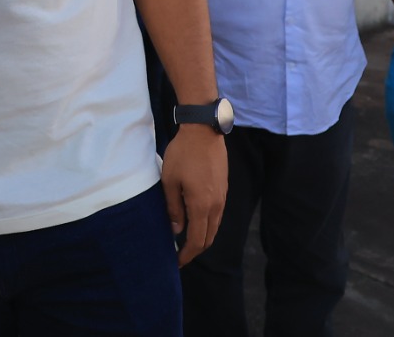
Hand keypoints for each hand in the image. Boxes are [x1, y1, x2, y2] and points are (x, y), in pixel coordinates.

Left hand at [161, 124, 227, 265]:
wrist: (204, 132)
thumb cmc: (183, 154)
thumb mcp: (170, 180)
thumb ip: (173, 207)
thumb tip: (176, 229)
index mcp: (201, 206)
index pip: (196, 240)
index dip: (187, 254)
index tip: (177, 262)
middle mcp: (216, 206)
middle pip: (209, 238)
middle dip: (195, 250)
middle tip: (181, 255)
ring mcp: (222, 197)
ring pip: (214, 227)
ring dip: (202, 237)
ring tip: (186, 241)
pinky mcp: (223, 189)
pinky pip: (217, 215)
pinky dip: (207, 225)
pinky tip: (196, 222)